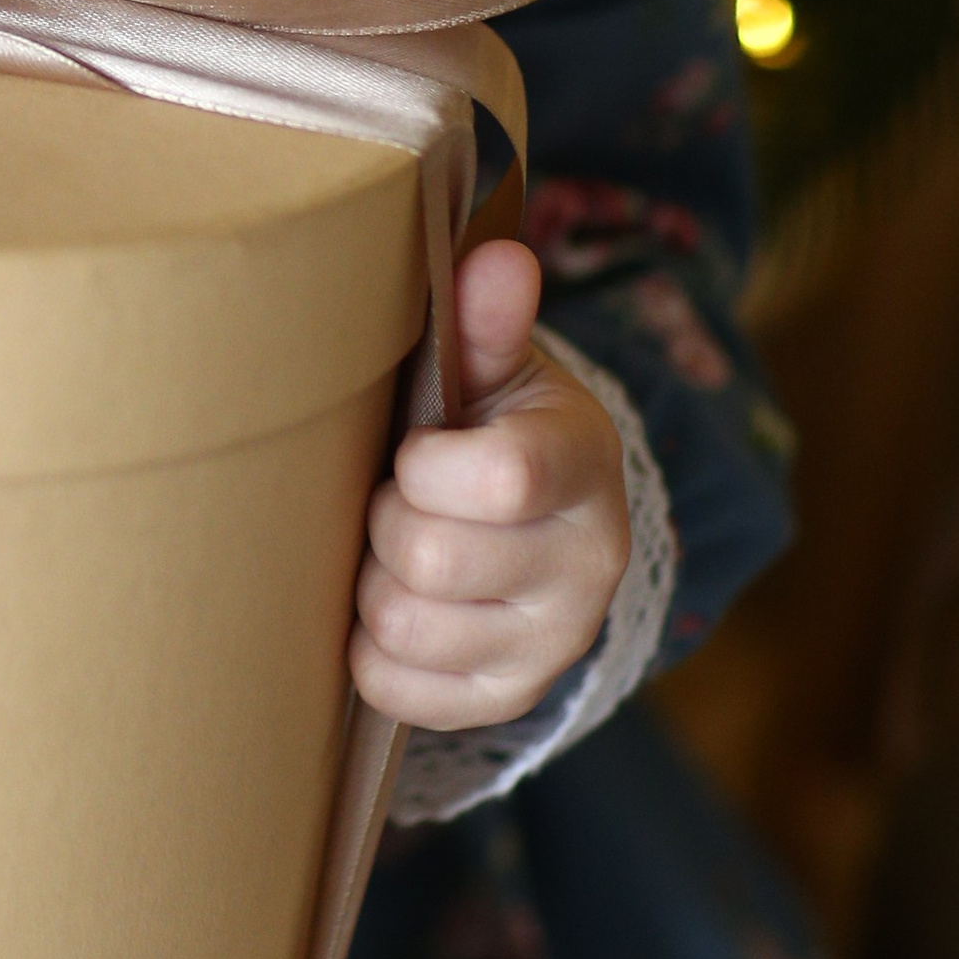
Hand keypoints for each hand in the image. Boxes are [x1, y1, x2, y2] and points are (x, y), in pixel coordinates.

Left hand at [348, 240, 627, 733]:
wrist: (529, 519)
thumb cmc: (487, 425)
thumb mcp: (491, 365)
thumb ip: (486, 319)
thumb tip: (499, 259)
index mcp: (585, 465)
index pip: (504, 479)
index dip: (424, 465)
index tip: (413, 448)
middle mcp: (588, 566)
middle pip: (428, 556)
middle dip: (383, 520)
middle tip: (391, 497)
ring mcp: (552, 644)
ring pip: (402, 625)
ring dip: (371, 584)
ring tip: (391, 548)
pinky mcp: (508, 699)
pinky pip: (394, 689)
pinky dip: (369, 650)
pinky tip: (393, 603)